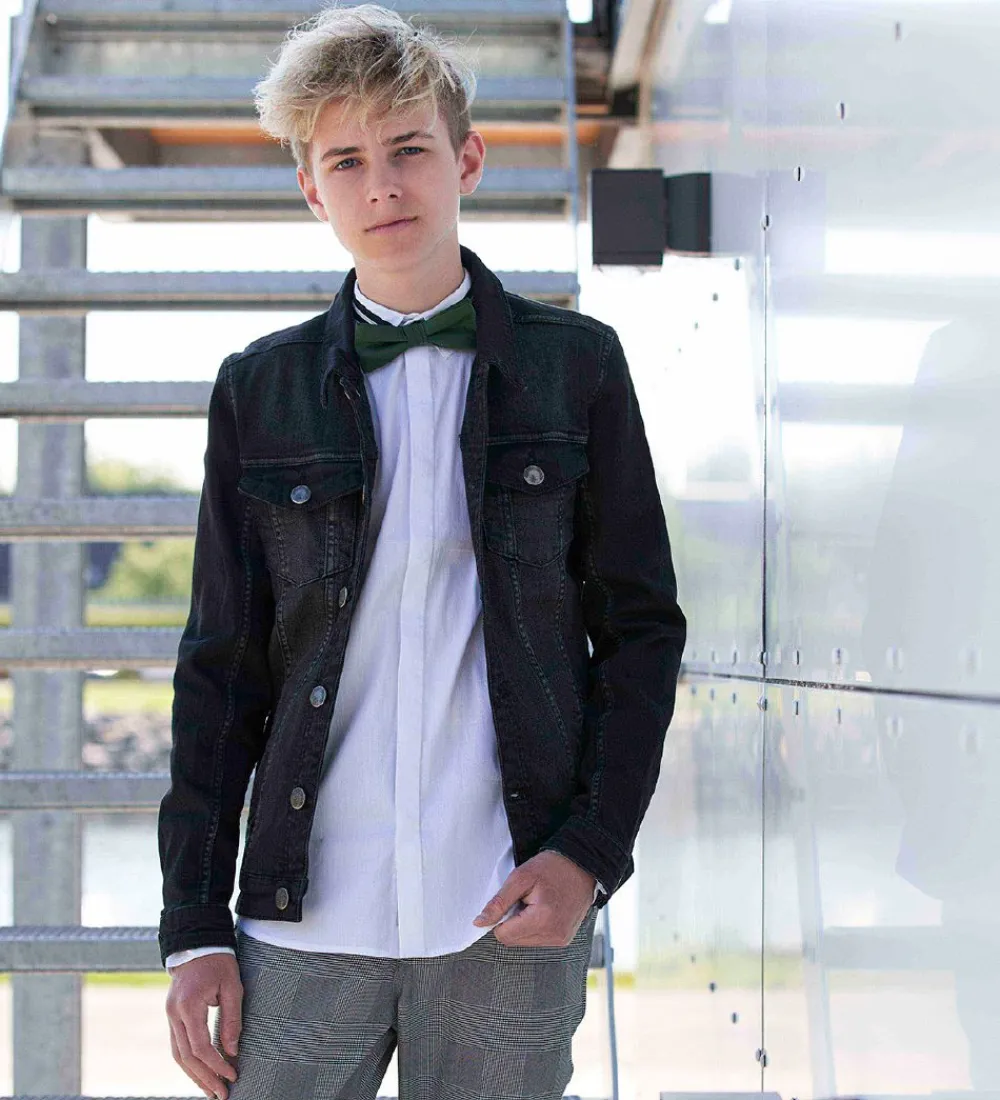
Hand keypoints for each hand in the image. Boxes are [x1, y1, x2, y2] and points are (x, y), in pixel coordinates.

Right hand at [166, 952, 242, 1099]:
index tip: (232, 1074)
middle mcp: (174, 1014)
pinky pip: (177, 1045)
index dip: (216, 1065)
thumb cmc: (218, 961)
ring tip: (210, 1091)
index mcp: (189, 1006)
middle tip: (221, 1094)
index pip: (200, 1047)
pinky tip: (200, 1072)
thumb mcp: (232, 986)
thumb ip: (232, 1019)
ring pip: (178, 1055)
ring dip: (194, 1075)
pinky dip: (188, 1062)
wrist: (197, 943)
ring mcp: (170, 1015)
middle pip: (186, 1057)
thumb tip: (232, 1050)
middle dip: (205, 1078)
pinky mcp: (172, 1015)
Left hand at [472, 850, 594, 946]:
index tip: (510, 901)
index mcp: (541, 921)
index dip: (500, 918)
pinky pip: (538, 939)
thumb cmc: (553, 867)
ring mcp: (560, 940)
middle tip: (525, 899)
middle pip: (513, 940)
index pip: (503, 936)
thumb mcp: (520, 877)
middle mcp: (553, 935)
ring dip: (524, 924)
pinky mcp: (564, 940)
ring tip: (537, 902)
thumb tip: (480, 923)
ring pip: (524, 941)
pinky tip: (544, 909)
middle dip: (513, 920)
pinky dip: (535, 926)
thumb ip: (498, 903)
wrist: (583, 866)